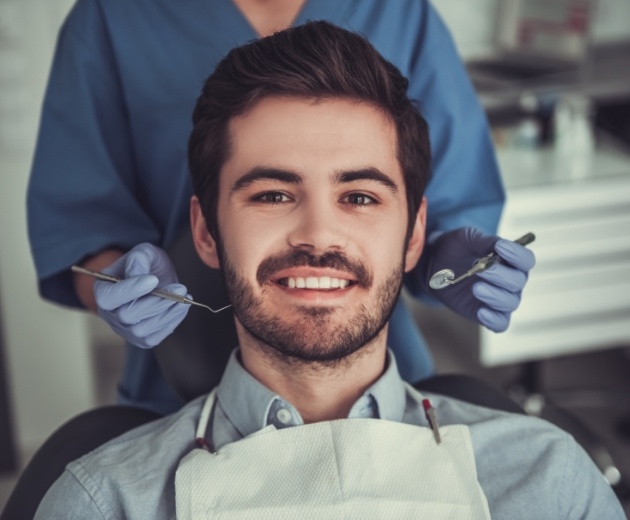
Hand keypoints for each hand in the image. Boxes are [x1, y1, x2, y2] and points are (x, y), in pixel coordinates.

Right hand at [94, 243, 189, 347]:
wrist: (157, 279)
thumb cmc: (147, 265)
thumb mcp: (143, 252)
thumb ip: (138, 259)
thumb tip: (138, 275)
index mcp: (102, 290)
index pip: (108, 298)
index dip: (131, 290)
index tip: (153, 279)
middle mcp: (109, 314)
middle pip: (127, 316)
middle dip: (156, 302)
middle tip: (180, 288)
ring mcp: (124, 330)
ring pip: (142, 330)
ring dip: (167, 313)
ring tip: (184, 297)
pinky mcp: (140, 339)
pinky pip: (154, 338)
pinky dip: (171, 323)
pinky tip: (181, 307)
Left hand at [421, 228, 535, 331]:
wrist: (434, 264)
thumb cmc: (456, 247)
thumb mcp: (467, 237)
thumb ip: (484, 241)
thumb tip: (499, 244)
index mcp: (511, 260)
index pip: (526, 260)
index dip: (517, 255)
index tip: (500, 248)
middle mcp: (511, 281)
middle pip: (518, 281)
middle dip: (501, 276)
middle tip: (480, 269)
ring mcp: (500, 299)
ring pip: (510, 303)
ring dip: (495, 296)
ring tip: (476, 288)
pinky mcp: (486, 314)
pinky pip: (500, 323)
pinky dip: (493, 320)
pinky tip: (481, 313)